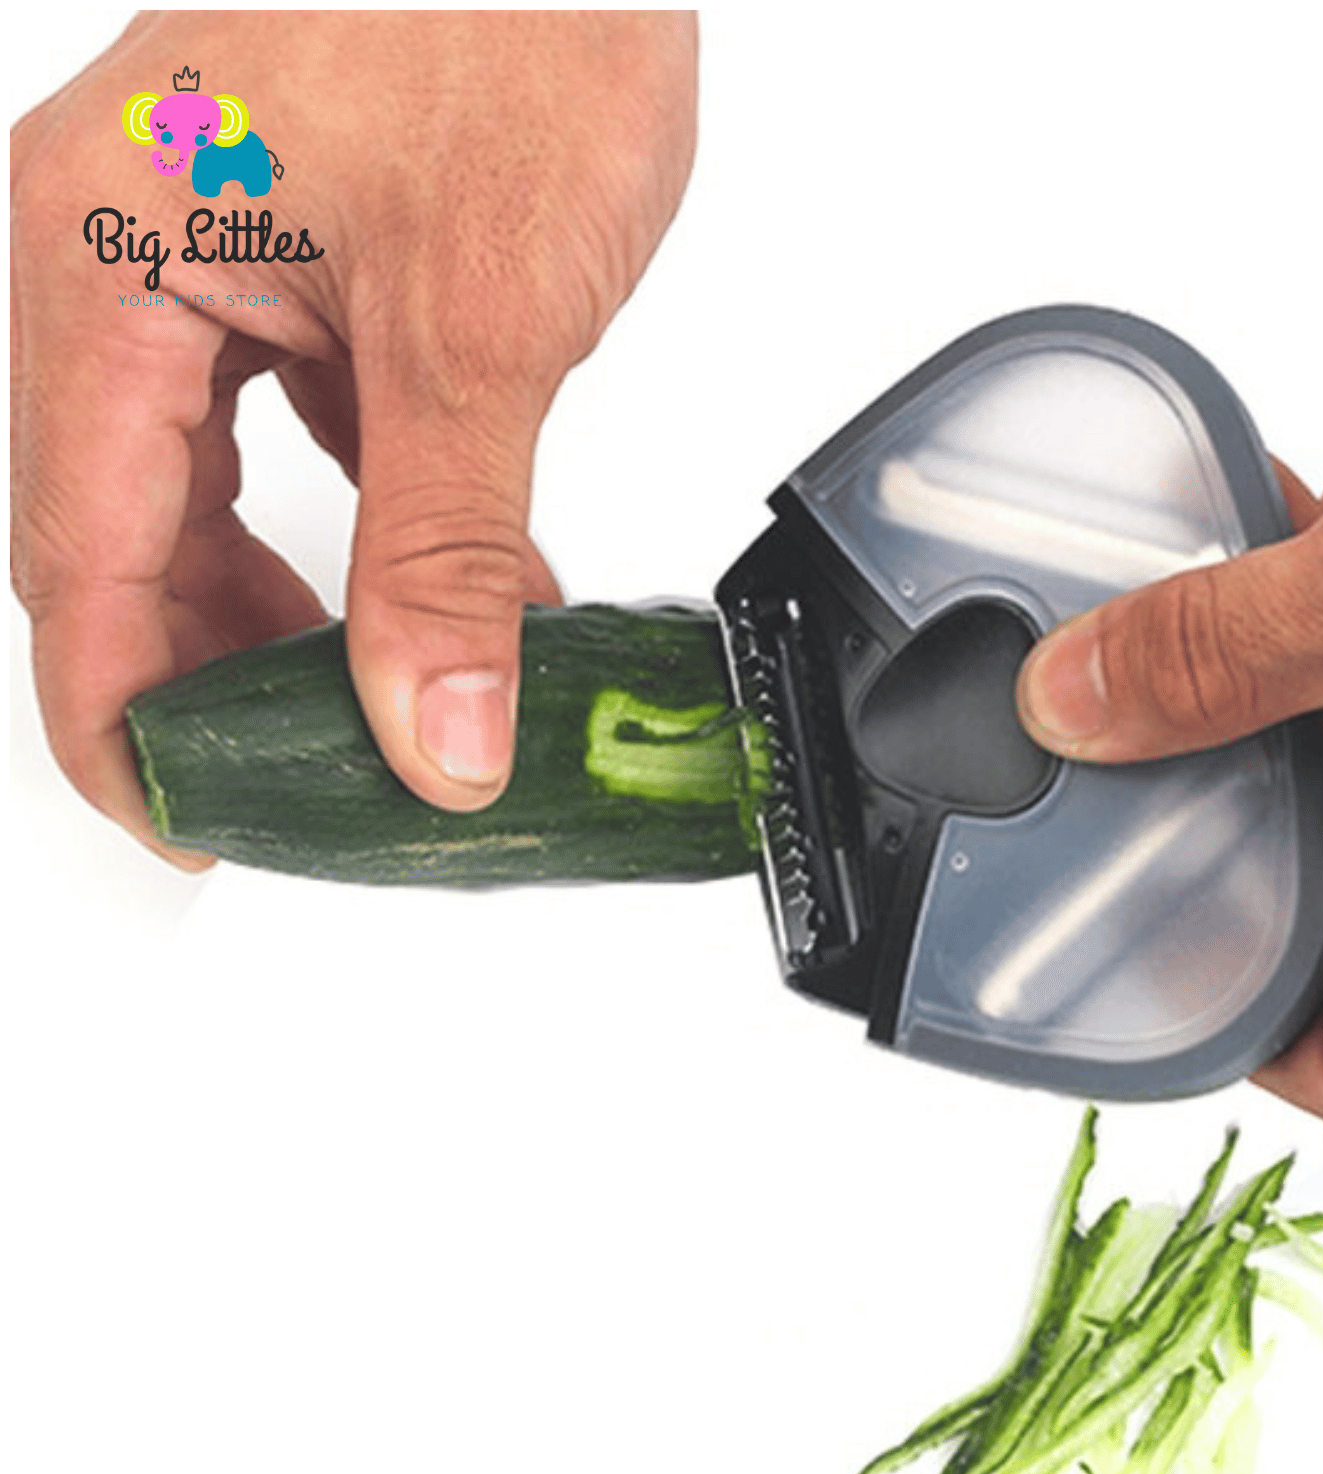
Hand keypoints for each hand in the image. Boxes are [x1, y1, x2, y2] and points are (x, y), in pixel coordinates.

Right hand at [11, 10, 698, 856]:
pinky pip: (287, 427)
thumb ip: (447, 554)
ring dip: (280, 605)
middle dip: (202, 668)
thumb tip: (430, 730)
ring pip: (201, 484)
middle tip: (281, 781)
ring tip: (359, 703)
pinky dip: (358, 524)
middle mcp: (121, 249)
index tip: (180, 818)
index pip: (76, 548)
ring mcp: (206, 250)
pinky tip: (442, 591)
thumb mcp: (480, 336)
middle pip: (120, 524)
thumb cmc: (517, 28)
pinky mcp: (295, 257)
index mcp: (101, 255)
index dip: (118, 711)